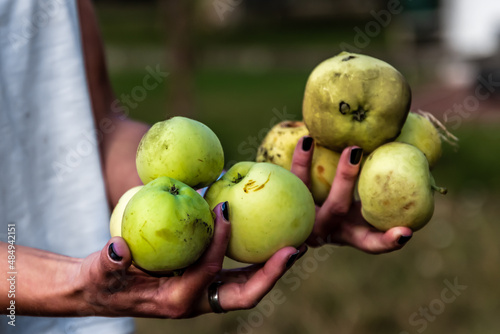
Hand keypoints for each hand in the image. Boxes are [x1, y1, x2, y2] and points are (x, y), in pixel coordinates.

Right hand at [76, 203, 304, 317]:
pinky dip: (254, 258)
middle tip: (295, 248)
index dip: (219, 244)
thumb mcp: (100, 273)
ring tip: (295, 242)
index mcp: (176, 300)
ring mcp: (205, 293)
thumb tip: (118, 249)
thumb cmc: (102, 282)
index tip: (226, 209)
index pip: (207, 272)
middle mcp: (197, 301)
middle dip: (271, 274)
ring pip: (247, 284)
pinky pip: (237, 272)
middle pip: (244, 293)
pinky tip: (267, 234)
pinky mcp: (206, 283)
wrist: (104, 291)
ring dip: (271, 267)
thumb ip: (108, 263)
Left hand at [290, 136, 412, 253]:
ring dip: (304, 166)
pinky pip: (288, 181)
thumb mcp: (364, 211)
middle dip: (344, 179)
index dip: (389, 241)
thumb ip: (382, 194)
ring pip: (302, 191)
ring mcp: (303, 218)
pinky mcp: (285, 205)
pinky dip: (295, 160)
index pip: (372, 244)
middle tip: (354, 150)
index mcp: (350, 234)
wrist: (300, 221)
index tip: (406, 232)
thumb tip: (415, 156)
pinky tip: (302, 138)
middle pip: (335, 207)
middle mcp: (326, 229)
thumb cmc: (346, 209)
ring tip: (307, 139)